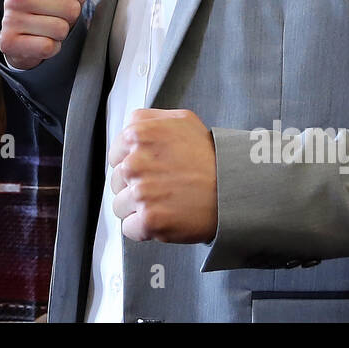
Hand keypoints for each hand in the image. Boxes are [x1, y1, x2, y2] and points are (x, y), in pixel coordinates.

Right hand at [0, 0, 100, 69]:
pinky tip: (42, 41)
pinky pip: (48, 47)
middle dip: (71, 16)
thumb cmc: (52, 2)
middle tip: (58, 15)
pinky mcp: (10, 43)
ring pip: (60, 29)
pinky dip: (52, 48)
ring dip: (61, 33)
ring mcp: (10, 20)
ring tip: (49, 28)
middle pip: (70, 8)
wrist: (27, 33)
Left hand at [109, 108, 217, 243]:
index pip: (115, 155)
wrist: (233, 190)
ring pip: (120, 206)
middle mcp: (134, 162)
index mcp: (138, 135)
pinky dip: (144, 228)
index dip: (131, 164)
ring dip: (137, 208)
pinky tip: (164, 217)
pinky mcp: (149, 219)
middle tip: (161, 186)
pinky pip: (129, 228)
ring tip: (164, 202)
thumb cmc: (210, 157)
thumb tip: (131, 127)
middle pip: (116, 181)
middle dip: (134, 186)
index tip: (149, 169)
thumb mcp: (182, 120)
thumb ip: (148, 118)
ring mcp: (141, 192)